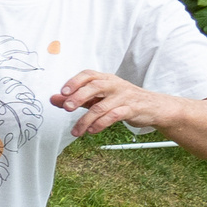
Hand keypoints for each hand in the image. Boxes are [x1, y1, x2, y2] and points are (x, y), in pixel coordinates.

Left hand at [53, 69, 183, 137]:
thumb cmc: (121, 99)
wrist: (152, 106)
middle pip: (95, 86)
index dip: (75, 81)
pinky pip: (114, 115)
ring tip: (76, 131)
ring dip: (86, 120)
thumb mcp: (98, 97)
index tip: (63, 92)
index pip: (88, 75)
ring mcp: (123, 96)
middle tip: (67, 108)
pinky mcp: (131, 109)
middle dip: (79, 97)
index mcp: (105, 79)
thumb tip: (54, 99)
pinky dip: (101, 124)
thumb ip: (76, 98)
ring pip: (101, 106)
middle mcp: (114, 85)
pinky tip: (92, 130)